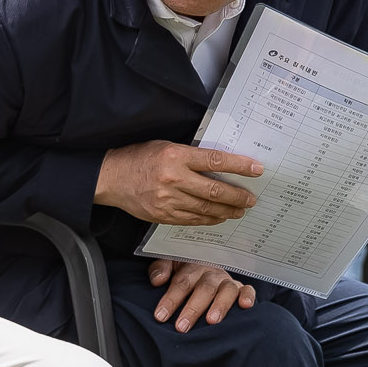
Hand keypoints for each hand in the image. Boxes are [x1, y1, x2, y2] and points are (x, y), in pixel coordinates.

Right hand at [94, 141, 261, 225]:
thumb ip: (191, 156)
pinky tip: (219, 217)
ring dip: (227, 211)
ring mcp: (168, 200)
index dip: (239, 166)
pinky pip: (192, 220)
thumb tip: (221, 165)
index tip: (257, 169)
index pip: (215, 161)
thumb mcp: (166, 146)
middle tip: (251, 199)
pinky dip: (209, 220)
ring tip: (240, 210)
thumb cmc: (140, 157)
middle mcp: (173, 179)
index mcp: (176, 156)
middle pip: (214, 191)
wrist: (110, 178)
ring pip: (206, 209)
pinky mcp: (163, 215)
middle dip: (238, 196)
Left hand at [147, 260, 253, 331]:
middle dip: (192, 308)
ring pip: (226, 290)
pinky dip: (248, 296)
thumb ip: (160, 269)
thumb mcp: (169, 265)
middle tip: (182, 327)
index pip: (181, 283)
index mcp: (192, 267)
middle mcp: (211, 274)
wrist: (204, 264)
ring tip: (212, 321)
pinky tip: (245, 306)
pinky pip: (248, 290)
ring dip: (220, 305)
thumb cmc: (184, 272)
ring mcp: (227, 281)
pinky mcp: (241, 289)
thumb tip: (158, 280)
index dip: (171, 299)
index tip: (160, 316)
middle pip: (204, 289)